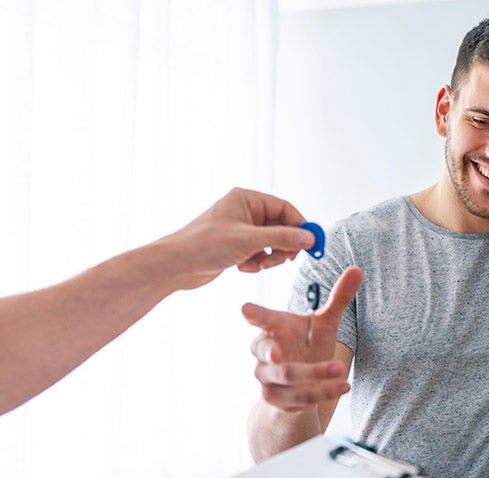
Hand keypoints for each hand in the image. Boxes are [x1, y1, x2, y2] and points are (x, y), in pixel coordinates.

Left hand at [154, 187, 317, 289]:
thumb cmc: (203, 245)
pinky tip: (243, 267)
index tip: (312, 242)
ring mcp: (241, 229)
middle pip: (280, 227)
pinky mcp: (236, 246)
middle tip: (286, 259)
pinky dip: (256, 262)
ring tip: (257, 264)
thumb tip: (309, 237)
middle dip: (283, 245)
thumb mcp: (249, 241)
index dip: (301, 225)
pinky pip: (259, 253)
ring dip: (269, 257)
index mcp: (247, 199)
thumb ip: (283, 238)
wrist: (176, 265)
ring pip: (271, 243)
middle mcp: (245, 211)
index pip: (285, 209)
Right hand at [243, 266, 363, 411]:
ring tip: (340, 369)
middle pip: (266, 352)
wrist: (302, 385)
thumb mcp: (325, 323)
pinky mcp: (276, 398)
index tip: (245, 309)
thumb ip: (339, 299)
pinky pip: (299, 397)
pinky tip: (343, 386)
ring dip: (314, 374)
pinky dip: (323, 392)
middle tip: (278, 355)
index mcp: (274, 328)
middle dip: (273, 354)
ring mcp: (268, 377)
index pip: (260, 319)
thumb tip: (358, 269)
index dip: (253, 314)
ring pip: (287, 377)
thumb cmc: (308, 345)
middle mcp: (265, 353)